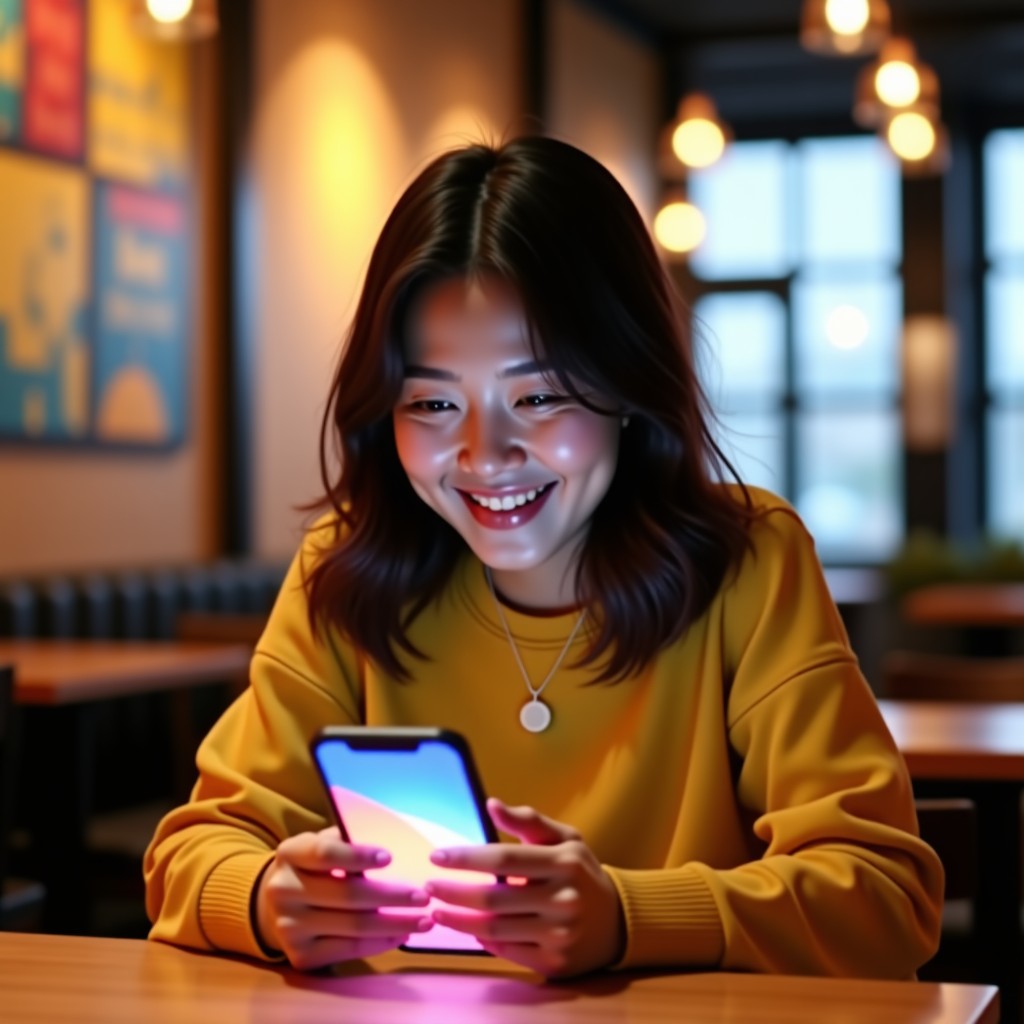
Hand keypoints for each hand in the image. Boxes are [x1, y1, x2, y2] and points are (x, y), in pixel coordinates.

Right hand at [255, 826, 431, 969]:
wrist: (274, 906)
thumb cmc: (313, 867)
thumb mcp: (321, 844)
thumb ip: (347, 841)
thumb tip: (390, 843)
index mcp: (290, 854)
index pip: (325, 853)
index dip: (358, 855)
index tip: (389, 857)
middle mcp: (283, 891)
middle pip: (347, 894)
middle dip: (392, 896)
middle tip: (424, 896)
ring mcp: (289, 927)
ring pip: (353, 926)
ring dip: (395, 923)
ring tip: (424, 920)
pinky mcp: (300, 955)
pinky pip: (348, 950)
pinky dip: (380, 943)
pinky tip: (401, 935)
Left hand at [425, 798, 624, 977]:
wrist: (618, 922)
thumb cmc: (581, 872)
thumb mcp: (565, 838)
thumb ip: (528, 821)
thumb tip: (491, 804)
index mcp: (564, 862)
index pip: (504, 858)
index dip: (466, 857)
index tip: (436, 855)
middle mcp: (562, 898)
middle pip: (494, 898)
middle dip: (453, 892)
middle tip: (428, 886)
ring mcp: (559, 934)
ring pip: (495, 929)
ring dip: (459, 920)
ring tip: (437, 910)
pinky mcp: (553, 961)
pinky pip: (507, 951)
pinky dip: (482, 940)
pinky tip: (467, 929)